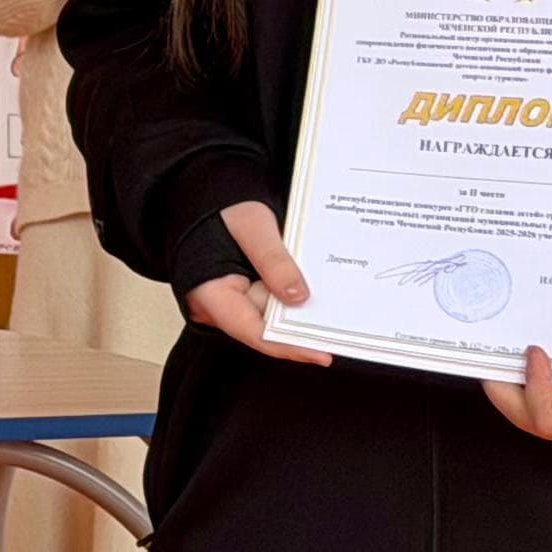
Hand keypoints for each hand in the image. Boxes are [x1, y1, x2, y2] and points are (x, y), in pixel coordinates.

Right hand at [180, 199, 331, 366]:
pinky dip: (297, 299)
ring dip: (303, 313)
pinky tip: (321, 295)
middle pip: (267, 328)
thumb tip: (298, 297)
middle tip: (340, 333)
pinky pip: (276, 303)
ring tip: (336, 311)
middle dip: (302, 330)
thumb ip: (273, 260)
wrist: (215, 198)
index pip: (252, 331)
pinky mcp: (250, 293)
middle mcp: (222, 306)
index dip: (287, 345)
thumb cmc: (224, 209)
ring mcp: (237, 301)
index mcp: (210, 294)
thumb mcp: (252, 226)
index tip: (321, 353)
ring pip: (275, 316)